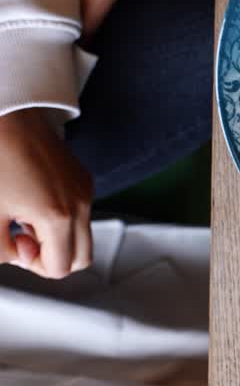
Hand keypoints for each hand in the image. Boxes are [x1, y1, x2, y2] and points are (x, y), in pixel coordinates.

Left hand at [0, 109, 92, 278]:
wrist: (6, 117)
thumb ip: (1, 250)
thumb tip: (18, 255)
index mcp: (58, 216)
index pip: (60, 268)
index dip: (33, 265)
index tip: (14, 242)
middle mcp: (80, 203)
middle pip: (81, 258)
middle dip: (52, 257)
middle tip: (21, 239)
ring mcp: (84, 189)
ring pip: (82, 235)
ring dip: (56, 237)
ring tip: (23, 216)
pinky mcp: (82, 177)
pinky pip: (80, 211)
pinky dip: (61, 218)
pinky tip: (32, 200)